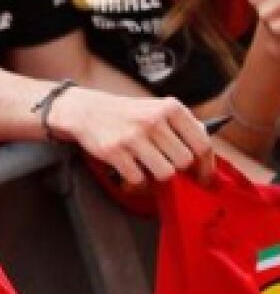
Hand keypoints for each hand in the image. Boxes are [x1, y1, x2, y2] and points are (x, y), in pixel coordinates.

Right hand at [47, 87, 213, 187]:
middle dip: (179, 170)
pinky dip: (138, 184)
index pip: (202, 143)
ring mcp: (133, 136)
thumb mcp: (157, 109)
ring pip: (165, 173)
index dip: (206, 166)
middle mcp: (153, 120)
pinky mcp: (114, 151)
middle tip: (170, 170)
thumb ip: (182, 126)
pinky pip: (138, 180)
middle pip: (184, 161)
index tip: (204, 178)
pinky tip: (134, 176)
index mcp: (170, 108)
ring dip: (159, 178)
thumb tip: (204, 154)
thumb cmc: (126, 113)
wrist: (86, 110)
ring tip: (151, 172)